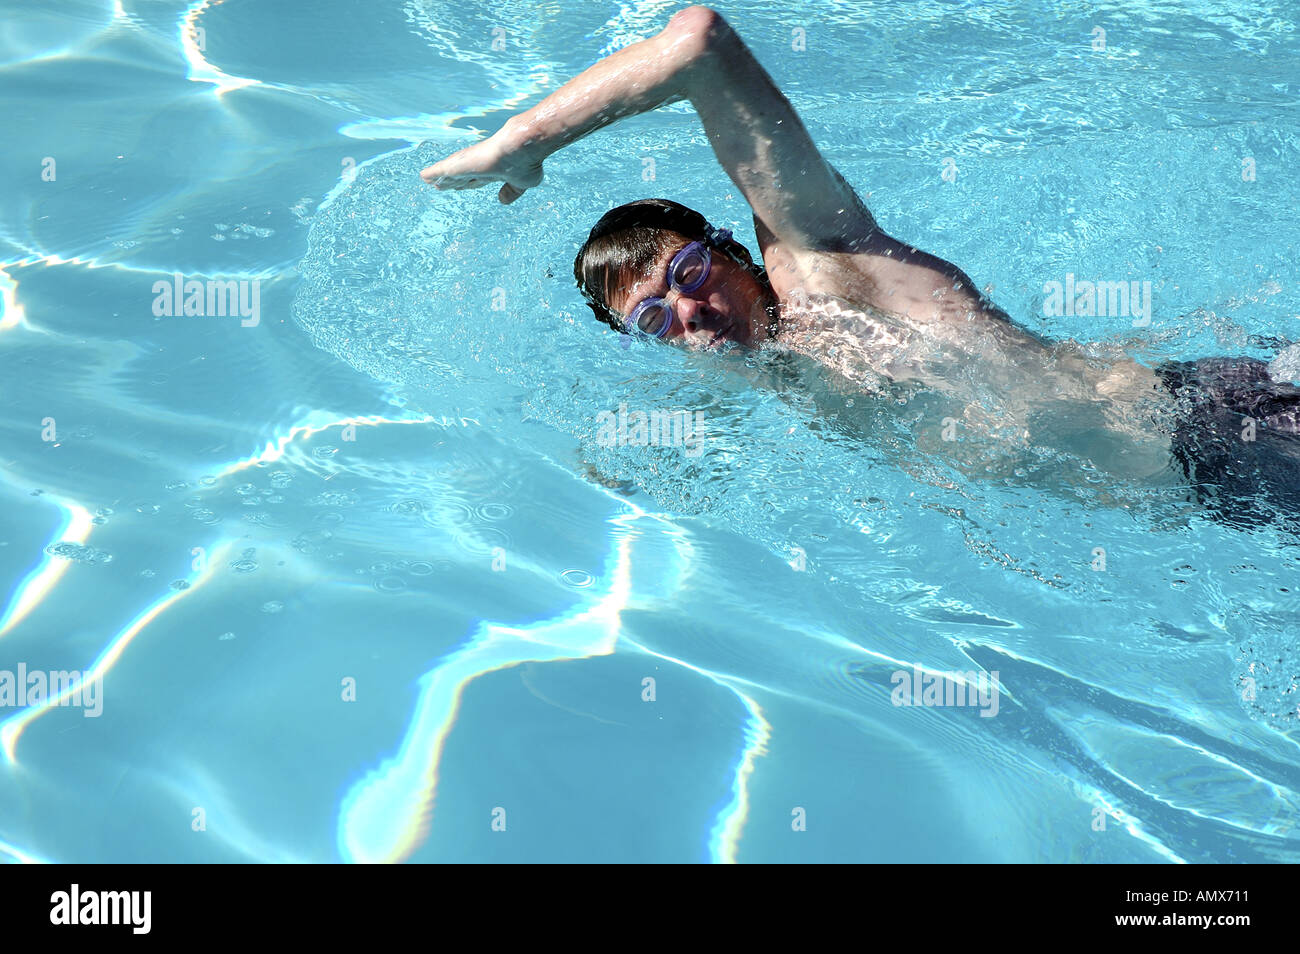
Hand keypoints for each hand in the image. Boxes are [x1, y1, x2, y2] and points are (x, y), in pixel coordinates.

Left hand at [419, 126, 543, 204]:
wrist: (524, 147)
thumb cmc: (527, 162)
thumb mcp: (522, 183)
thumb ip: (511, 192)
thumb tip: (502, 201)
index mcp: (495, 171)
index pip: (478, 179)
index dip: (468, 183)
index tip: (461, 186)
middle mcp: (480, 166)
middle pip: (462, 175)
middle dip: (452, 181)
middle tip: (440, 184)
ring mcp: (470, 163)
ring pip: (450, 171)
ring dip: (439, 176)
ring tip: (427, 180)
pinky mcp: (462, 162)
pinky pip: (443, 169)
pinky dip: (433, 172)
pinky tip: (423, 176)